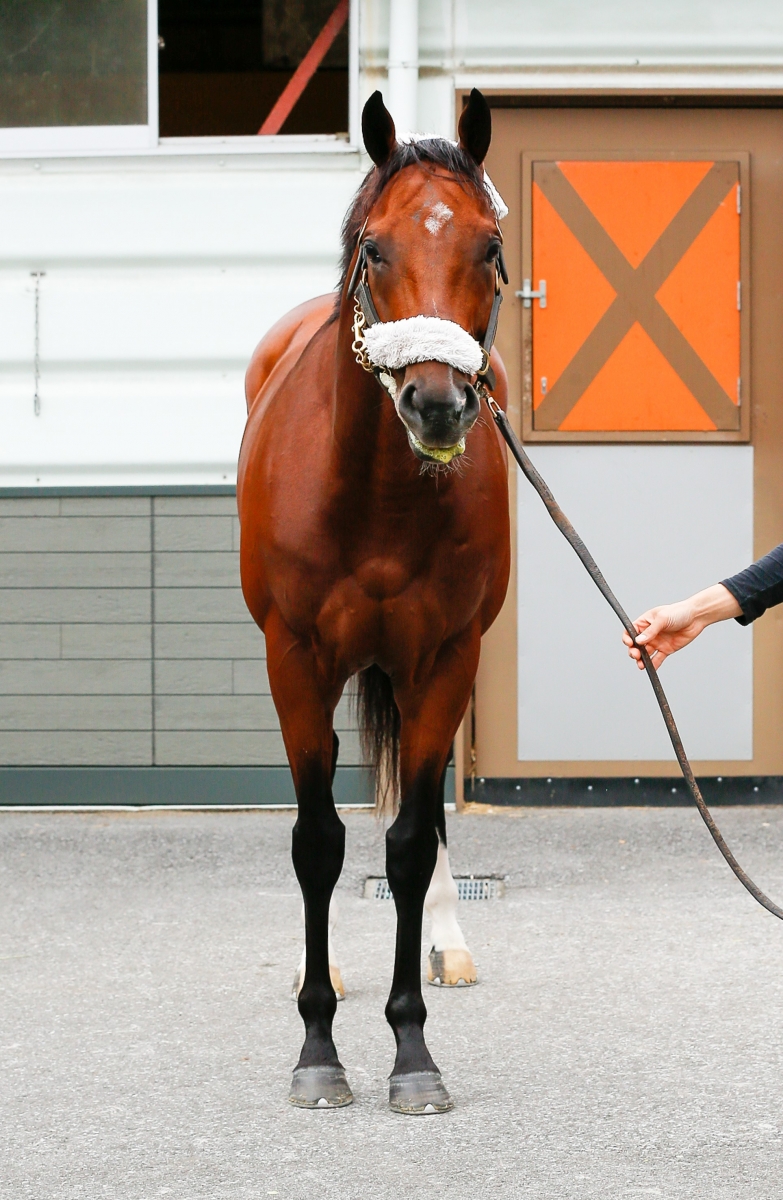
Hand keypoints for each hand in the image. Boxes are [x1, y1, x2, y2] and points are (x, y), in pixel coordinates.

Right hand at [622, 584, 741, 670]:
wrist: (696, 617)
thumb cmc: (679, 612)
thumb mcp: (663, 618)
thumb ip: (651, 631)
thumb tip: (639, 641)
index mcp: (645, 623)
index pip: (630, 631)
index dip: (627, 638)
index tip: (629, 643)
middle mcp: (649, 633)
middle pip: (636, 645)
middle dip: (633, 651)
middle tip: (636, 655)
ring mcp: (657, 642)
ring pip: (645, 654)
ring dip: (641, 660)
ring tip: (641, 665)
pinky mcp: (666, 649)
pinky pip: (657, 659)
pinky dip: (653, 665)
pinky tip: (651, 668)